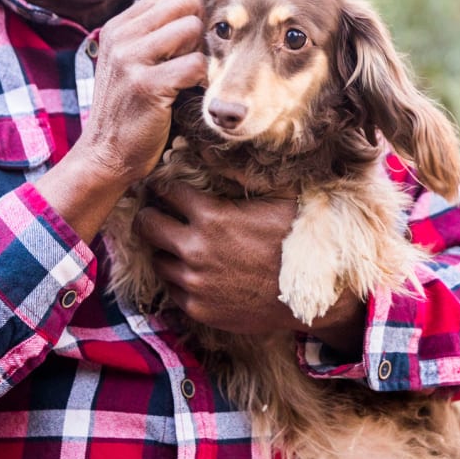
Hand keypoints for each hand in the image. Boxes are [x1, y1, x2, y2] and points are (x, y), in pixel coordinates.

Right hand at [37, 0, 205, 243]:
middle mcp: (121, 36)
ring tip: (187, 78)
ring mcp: (131, 59)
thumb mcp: (129, 63)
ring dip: (200, 54)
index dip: (190, 13)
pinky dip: (201, 81)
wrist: (105, 155)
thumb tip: (195, 4)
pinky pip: (195, 65)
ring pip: (193, 28)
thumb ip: (152, 34)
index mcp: (118, 26)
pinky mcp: (146, 85)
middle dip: (199, 28)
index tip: (187, 43)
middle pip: (186, 1)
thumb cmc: (128, 110)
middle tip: (190, 59)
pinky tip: (188, 95)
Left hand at [135, 181, 365, 357]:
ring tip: (176, 245)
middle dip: (149, 215)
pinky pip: (173, 289)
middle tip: (154, 213)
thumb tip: (214, 150)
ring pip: (157, 259)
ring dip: (164, 250)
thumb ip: (242, 176)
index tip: (162, 187)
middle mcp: (194, 249)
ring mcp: (194, 282)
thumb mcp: (278, 198)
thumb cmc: (297, 243)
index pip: (166, 191)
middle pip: (147, 225)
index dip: (163, 186)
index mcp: (211, 217)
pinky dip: (179, 279)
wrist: (312, 298)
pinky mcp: (198, 308)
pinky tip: (193, 271)